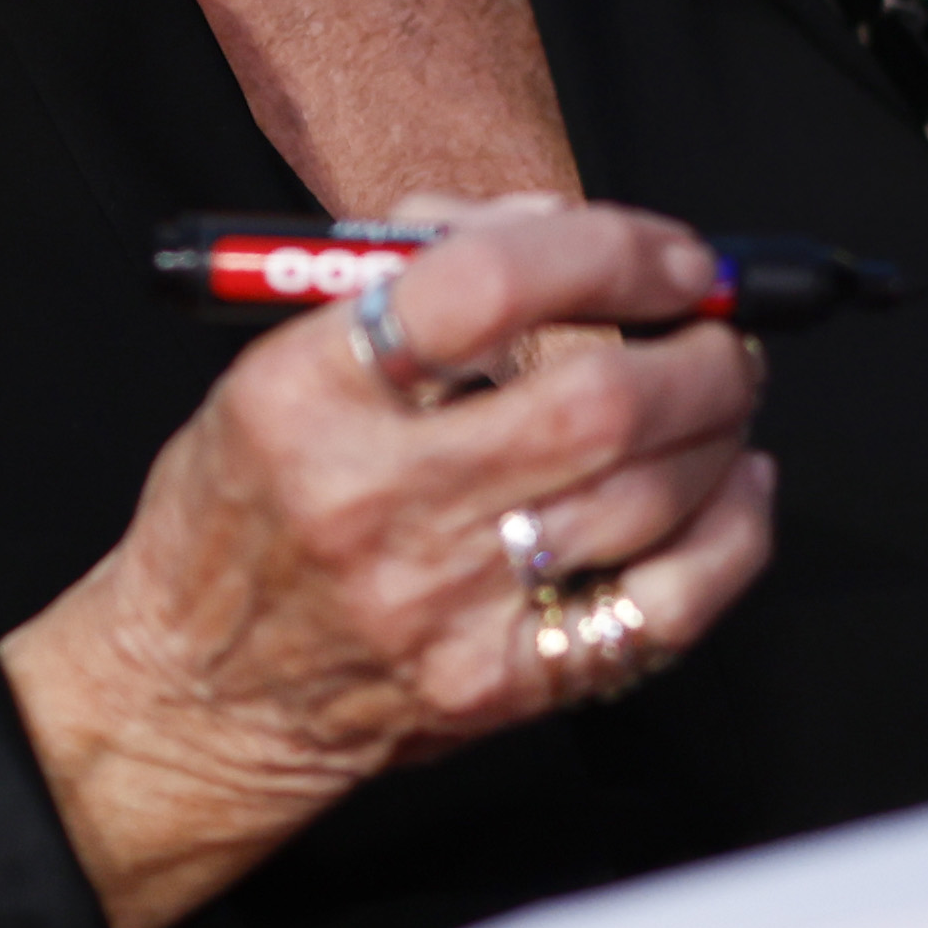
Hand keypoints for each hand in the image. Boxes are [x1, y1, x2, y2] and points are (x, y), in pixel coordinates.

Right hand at [2, 200, 778, 927]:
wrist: (191, 698)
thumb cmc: (243, 511)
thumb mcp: (278, 363)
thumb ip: (418, 278)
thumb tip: (569, 229)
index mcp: (303, 396)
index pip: (485, 287)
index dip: (609, 250)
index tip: (669, 254)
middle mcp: (371, 503)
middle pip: (596, 401)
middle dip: (698, 347)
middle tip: (718, 325)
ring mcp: (440, 607)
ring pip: (648, 495)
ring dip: (720, 425)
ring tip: (722, 392)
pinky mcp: (496, 683)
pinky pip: (664, 607)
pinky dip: (732, 534)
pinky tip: (735, 485)